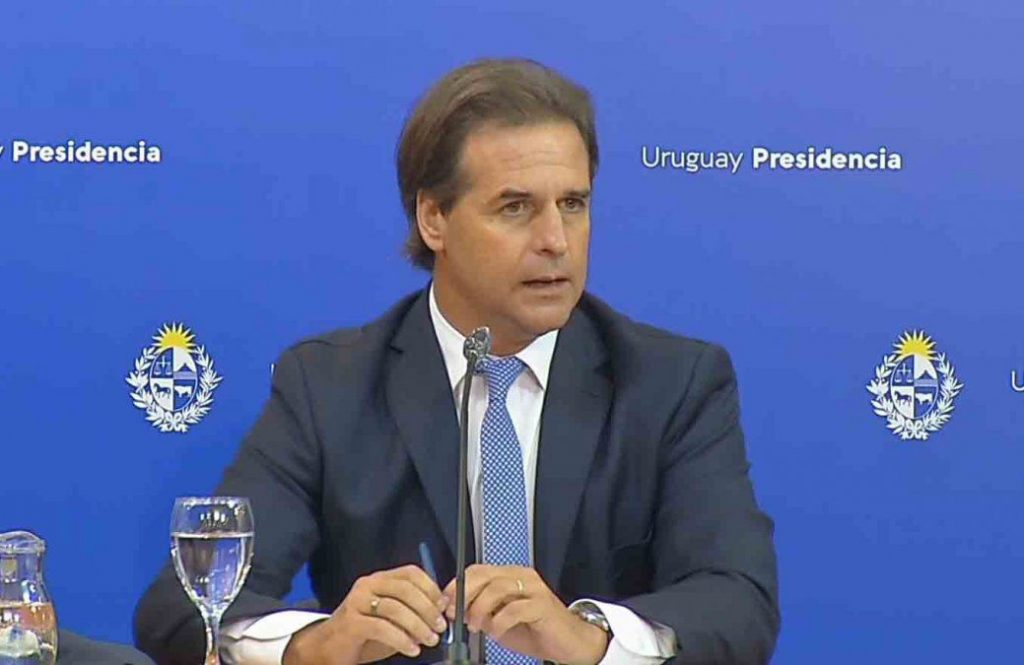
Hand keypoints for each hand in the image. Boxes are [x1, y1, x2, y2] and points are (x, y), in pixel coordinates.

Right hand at [283, 564, 448, 664]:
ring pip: (396, 608)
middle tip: (439, 627)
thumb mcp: (392, 619)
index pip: (411, 573)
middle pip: (406, 589)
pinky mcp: (351, 622)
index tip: (444, 606)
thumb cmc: (364, 633)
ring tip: (429, 640)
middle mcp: (368, 585)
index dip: (431, 588)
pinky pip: (382, 628)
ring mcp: (357, 602)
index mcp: (380, 579)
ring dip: (418, 626)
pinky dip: (401, 639)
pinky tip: (412, 649)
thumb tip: (440, 612)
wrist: (328, 648)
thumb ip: (412, 612)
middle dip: (427, 609)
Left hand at [443, 565, 609, 664]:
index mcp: (510, 575)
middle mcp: (521, 576)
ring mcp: (533, 589)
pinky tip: (498, 632)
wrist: (569, 642)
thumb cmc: (535, 630)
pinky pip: (514, 609)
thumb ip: (481, 611)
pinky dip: (500, 622)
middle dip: (465, 596)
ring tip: (479, 627)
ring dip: (481, 610)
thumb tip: (456, 611)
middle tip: (458, 615)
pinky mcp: (542, 606)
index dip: (458, 585)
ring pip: (497, 588)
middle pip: (484, 575)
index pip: (477, 571)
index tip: (446, 604)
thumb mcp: (501, 619)